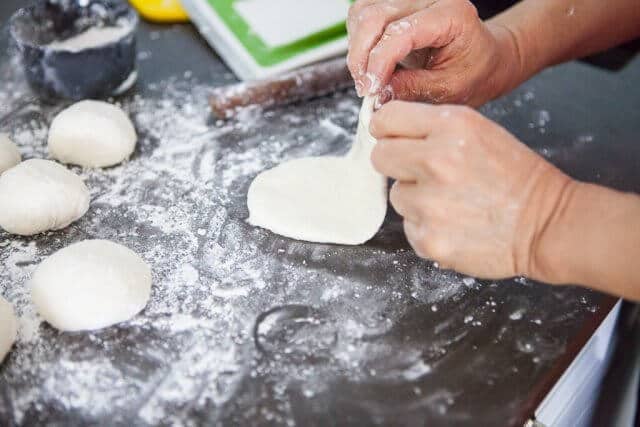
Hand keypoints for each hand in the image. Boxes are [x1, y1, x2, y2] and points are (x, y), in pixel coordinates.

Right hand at [347, 0, 521, 105]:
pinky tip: (369, 61)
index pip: (401, 32)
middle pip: (374, 17)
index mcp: (451, 14)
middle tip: (365, 88)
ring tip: (367, 77)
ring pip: (362, 13)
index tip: (371, 91)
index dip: (379, 63)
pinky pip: (361, 15)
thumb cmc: (473, 71)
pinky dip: (358, 40)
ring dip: (357, 49)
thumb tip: (377, 94)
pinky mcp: (395, 3)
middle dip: (361, 57)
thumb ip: (412, 88)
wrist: (483, 58)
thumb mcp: (449, 88)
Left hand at [370, 101, 572, 278]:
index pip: (386, 118)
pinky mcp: (428, 238)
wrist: (547, 225)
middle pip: (380, 156)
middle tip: (424, 172)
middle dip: (397, 163)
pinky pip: (409, 226)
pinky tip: (455, 223)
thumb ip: (431, 128)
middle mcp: (436, 161)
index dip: (386, 129)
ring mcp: (429, 204)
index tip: (392, 137)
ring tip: (452, 201)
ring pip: (396, 195)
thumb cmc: (515, 177)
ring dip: (416, 199)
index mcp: (450, 126)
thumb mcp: (478, 131)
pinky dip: (426, 227)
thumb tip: (386, 132)